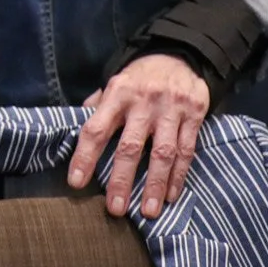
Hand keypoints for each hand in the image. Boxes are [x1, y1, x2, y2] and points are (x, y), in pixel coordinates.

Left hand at [70, 53, 209, 218]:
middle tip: (115, 208)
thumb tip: (73, 128)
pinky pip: (186, 150)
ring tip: (148, 211)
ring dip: (154, 184)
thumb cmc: (140, 78)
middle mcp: (143, 102)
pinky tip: (170, 195)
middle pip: (130, 146)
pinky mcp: (194, 115)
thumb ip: (97, 106)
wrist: (180, 55)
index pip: (95, 128)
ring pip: (162, 152)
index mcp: (117, 93)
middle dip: (121, 179)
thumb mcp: (115, 83)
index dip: (85, 156)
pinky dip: (178, 175)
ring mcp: (170, 109)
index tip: (75, 182)